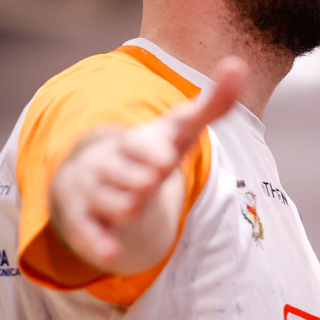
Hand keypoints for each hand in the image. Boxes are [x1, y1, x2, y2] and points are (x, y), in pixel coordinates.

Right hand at [49, 57, 246, 272]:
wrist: (96, 172)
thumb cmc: (149, 150)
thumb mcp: (179, 129)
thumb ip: (211, 104)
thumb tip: (238, 66)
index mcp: (133, 141)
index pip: (140, 146)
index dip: (151, 153)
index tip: (164, 161)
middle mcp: (108, 164)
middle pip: (131, 181)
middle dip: (140, 184)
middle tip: (146, 184)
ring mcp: (92, 192)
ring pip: (116, 207)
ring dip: (126, 210)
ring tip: (131, 204)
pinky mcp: (81, 219)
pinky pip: (88, 232)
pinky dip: (99, 243)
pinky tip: (112, 253)